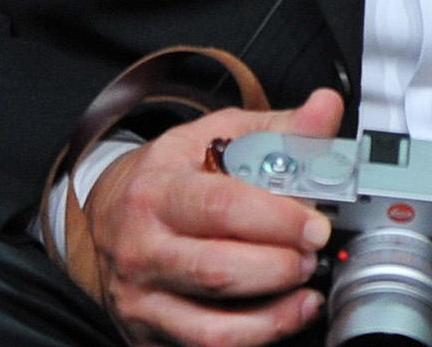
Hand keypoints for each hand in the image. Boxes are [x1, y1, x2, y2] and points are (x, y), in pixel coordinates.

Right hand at [61, 86, 342, 345]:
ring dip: (275, 311)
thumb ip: (277, 128)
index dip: (276, 218)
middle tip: (314, 251)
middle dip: (280, 265)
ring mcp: (143, 298)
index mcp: (157, 192)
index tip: (316, 224)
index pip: (219, 206)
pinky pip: (209, 344)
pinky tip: (291, 313)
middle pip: (218, 270)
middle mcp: (143, 249)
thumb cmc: (169, 174)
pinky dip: (259, 334)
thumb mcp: (214, 135)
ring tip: (307, 284)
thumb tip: (325, 108)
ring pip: (213, 324)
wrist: (106, 215)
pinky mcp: (151, 332)